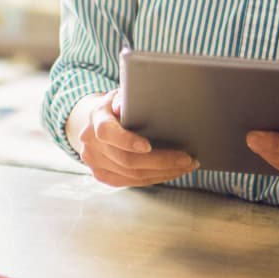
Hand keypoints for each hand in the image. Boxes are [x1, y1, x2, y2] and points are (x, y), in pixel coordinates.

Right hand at [70, 89, 197, 187]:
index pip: (106, 132)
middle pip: (126, 160)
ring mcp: (95, 163)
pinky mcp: (103, 176)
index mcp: (95, 120)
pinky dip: (155, 178)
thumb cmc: (116, 107)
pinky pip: (132, 182)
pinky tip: (172, 172)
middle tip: (187, 159)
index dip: (127, 141)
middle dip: (161, 161)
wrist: (95, 123)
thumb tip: (123, 105)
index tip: (149, 146)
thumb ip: (124, 99)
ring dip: (163, 172)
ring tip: (186, 166)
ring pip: (132, 175)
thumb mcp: (120, 96)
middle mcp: (91, 144)